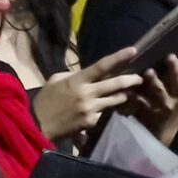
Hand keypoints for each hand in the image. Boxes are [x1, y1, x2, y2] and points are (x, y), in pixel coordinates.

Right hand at [32, 48, 146, 138]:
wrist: (38, 126)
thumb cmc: (45, 101)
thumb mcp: (55, 80)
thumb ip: (73, 75)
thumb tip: (88, 73)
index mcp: (77, 80)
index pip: (102, 66)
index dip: (119, 57)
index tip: (134, 50)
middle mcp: (87, 93)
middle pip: (116, 84)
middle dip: (131, 80)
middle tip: (140, 78)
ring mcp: (90, 109)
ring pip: (116, 99)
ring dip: (124, 95)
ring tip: (128, 93)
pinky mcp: (91, 122)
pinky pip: (106, 113)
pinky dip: (110, 109)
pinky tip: (111, 108)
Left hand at [128, 51, 177, 145]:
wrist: (162, 132)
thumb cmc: (173, 107)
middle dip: (174, 68)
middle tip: (169, 56)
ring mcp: (164, 105)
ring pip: (160, 91)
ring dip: (154, 80)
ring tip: (149, 71)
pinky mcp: (149, 111)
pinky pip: (140, 101)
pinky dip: (134, 94)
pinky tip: (129, 88)